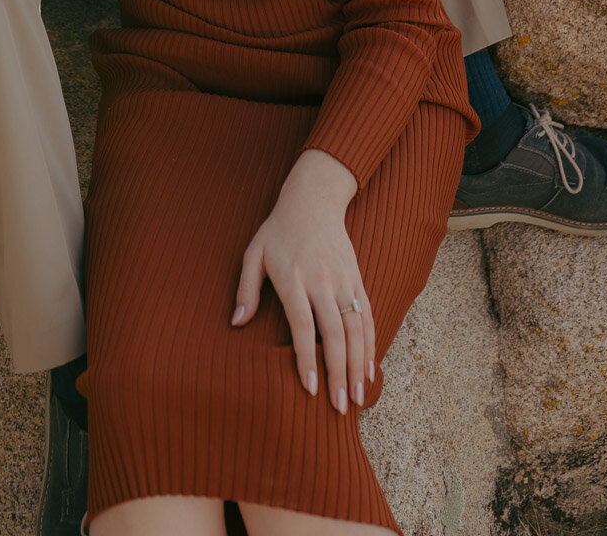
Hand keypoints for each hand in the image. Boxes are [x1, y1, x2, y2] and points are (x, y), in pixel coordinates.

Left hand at [231, 150, 373, 414]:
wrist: (313, 200)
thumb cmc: (278, 230)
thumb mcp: (253, 253)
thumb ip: (246, 289)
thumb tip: (236, 324)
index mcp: (293, 277)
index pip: (302, 325)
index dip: (306, 358)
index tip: (310, 388)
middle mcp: (321, 281)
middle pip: (333, 334)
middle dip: (337, 373)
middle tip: (338, 407)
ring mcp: (343, 280)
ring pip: (355, 329)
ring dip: (357, 366)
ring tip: (356, 398)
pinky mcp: (357, 279)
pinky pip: (366, 316)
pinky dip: (370, 345)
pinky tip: (369, 370)